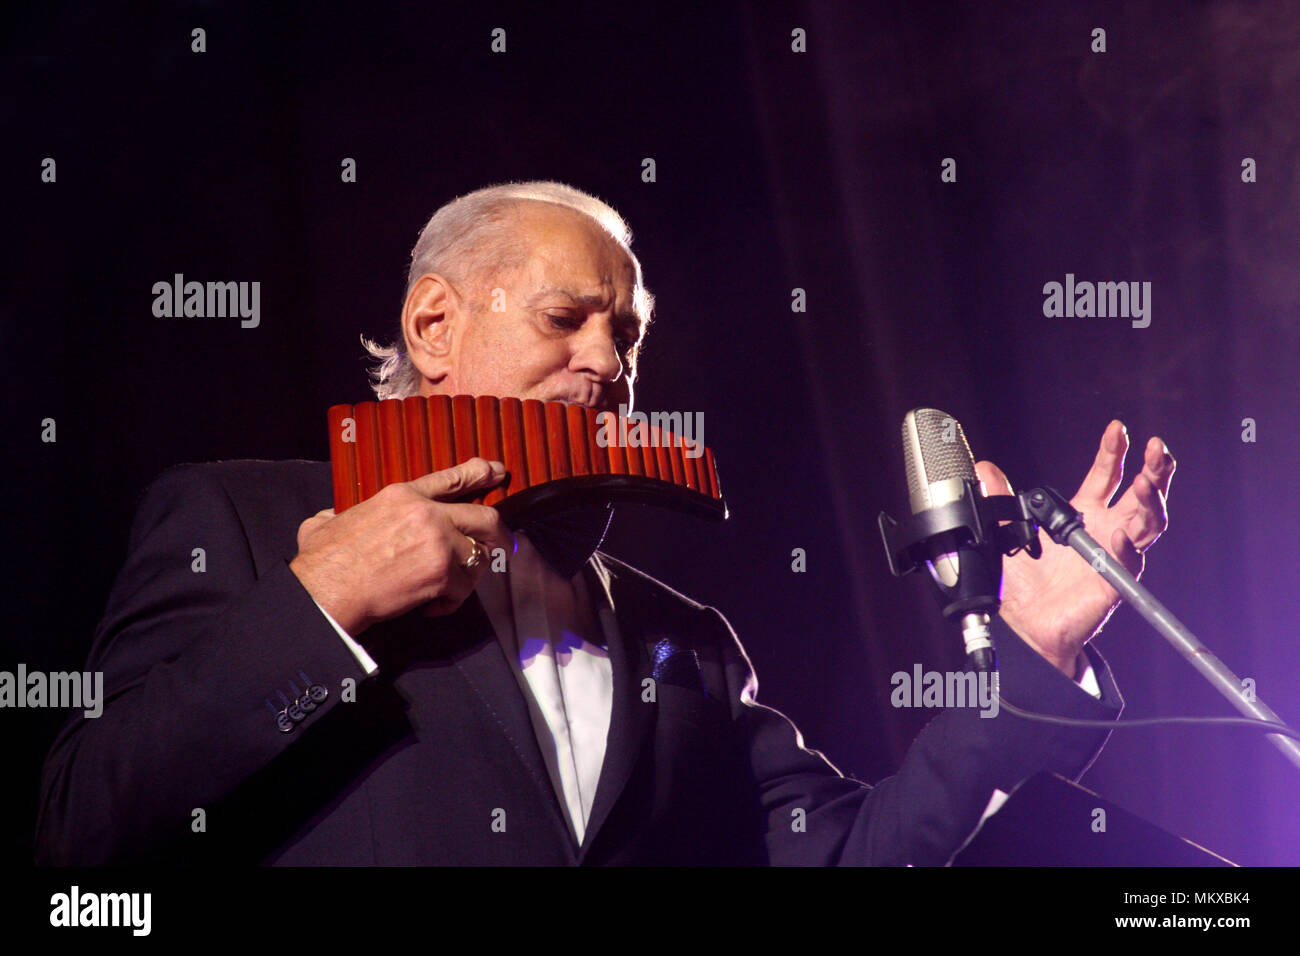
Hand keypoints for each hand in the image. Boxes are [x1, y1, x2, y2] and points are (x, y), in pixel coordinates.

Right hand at [289, 458, 513, 633]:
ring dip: (469, 576)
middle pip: (485, 517)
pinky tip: (432, 606)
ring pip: (479, 556)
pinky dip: (450, 602)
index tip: (495, 472)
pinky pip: (463, 588)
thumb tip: (329, 517)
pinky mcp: (443, 572)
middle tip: (501, 545)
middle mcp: (427, 513)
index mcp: (401, 496)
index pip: (450, 480)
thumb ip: (337, 513)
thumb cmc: (324, 562)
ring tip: (450, 588)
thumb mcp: (325, 521)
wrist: (327, 591)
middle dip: (498, 534)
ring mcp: (438, 541)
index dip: (478, 474)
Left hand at [974, 421, 1175, 677]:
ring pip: (1148, 524)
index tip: (1117, 427)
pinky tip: (1118, 534)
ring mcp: (1112, 556)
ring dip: (1151, 501)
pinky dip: (1126, 547)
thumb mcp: (1004, 533)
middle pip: (1142, 495)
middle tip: (1158, 448)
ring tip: (1147, 481)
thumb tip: (984, 469)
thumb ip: (998, 500)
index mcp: (1083, 515)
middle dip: (1155, 470)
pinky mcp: (1111, 583)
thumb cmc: (1023, 583)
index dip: (1113, 451)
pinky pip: (1128, 563)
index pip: (1106, 476)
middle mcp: (1104, 531)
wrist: (1024, 624)